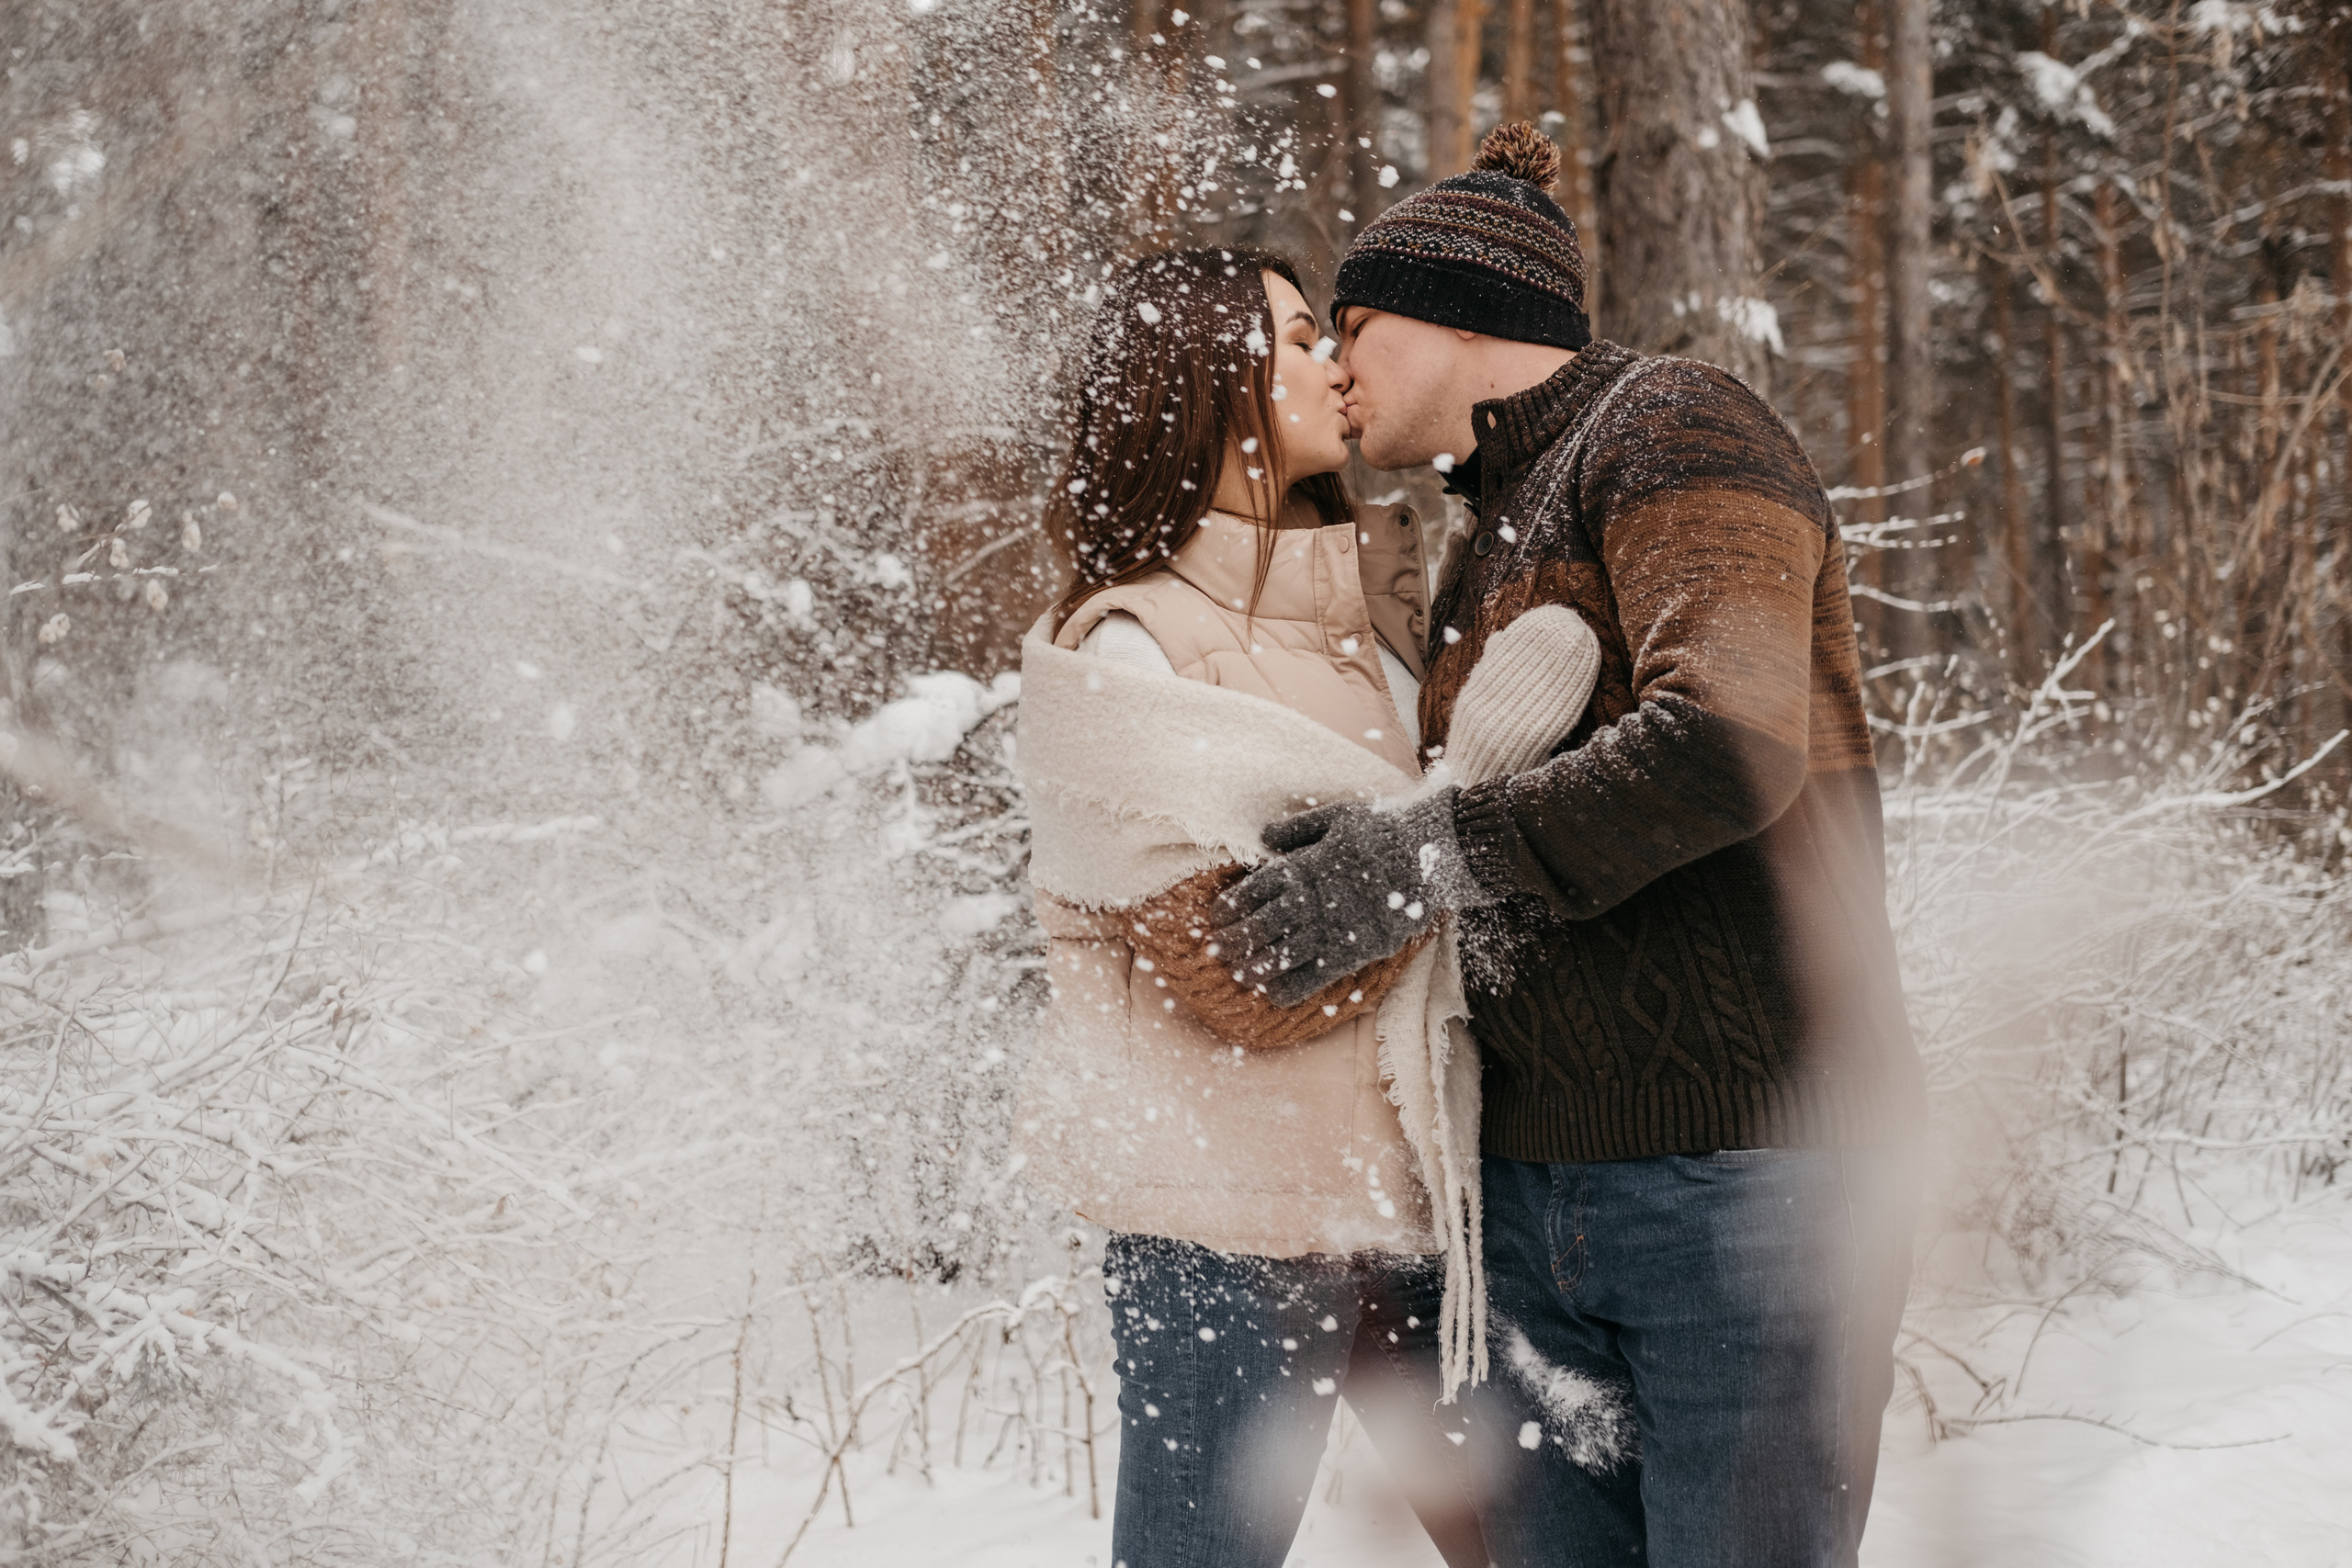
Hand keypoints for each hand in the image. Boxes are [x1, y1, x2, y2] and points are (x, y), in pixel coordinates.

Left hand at [1208, 788, 1482, 1007]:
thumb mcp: (1336, 818)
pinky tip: (1274, 995)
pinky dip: (1287, 990)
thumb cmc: (1383, 831)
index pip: (1247, 894)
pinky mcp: (1348, 954)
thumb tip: (1263, 835)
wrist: (1427, 856)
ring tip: (1239, 975)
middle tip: (1217, 953)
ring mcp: (1324, 931)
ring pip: (1274, 958)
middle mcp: (1304, 902)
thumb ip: (1296, 829)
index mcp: (1297, 868)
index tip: (1218, 919)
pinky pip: (1308, 980)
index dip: (1226, 909)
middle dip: (1230, 943)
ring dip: (1251, 969)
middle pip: (1254, 929)